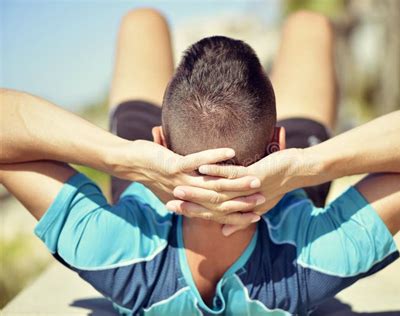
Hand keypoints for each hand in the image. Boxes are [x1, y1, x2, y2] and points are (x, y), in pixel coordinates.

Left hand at [115, 140, 264, 225]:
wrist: (128, 164)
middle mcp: (186, 195)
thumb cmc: (153, 176)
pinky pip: (196, 161)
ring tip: (255, 178)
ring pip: (212, 184)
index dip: (237, 214)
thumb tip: (202, 204)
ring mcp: (180, 181)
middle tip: (264, 196)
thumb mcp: (173, 190)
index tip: (258, 213)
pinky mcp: (173, 166)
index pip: (217, 212)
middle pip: (219, 200)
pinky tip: (230, 152)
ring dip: (235, 181)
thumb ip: (189, 197)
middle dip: (243, 199)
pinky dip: (214, 157)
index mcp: (188, 202)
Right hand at [166, 148, 308, 234]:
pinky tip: (203, 167)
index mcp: (240, 209)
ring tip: (178, 186)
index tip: (171, 209)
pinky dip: (217, 170)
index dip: (192, 212)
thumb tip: (224, 232)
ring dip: (198, 189)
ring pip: (219, 191)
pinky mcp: (255, 175)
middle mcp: (242, 203)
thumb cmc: (275, 185)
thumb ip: (238, 216)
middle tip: (168, 201)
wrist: (297, 172)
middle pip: (211, 205)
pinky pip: (232, 174)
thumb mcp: (257, 202)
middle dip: (189, 203)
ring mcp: (247, 189)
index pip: (212, 213)